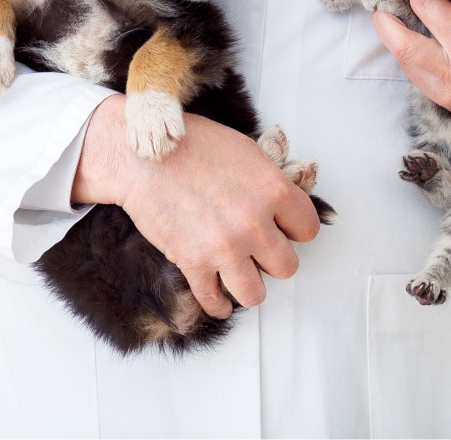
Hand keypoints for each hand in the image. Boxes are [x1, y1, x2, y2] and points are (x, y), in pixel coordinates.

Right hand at [72, 95, 320, 318]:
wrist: (142, 157)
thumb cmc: (192, 145)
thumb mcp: (247, 152)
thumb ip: (271, 183)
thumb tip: (285, 206)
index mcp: (273, 190)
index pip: (308, 229)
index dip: (296, 230)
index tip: (285, 230)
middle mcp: (254, 223)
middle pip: (287, 266)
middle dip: (274, 260)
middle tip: (260, 252)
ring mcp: (224, 247)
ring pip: (256, 294)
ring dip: (250, 286)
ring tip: (242, 277)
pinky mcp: (194, 264)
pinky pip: (214, 301)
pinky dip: (218, 305)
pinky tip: (220, 300)